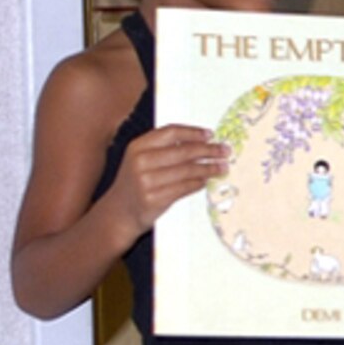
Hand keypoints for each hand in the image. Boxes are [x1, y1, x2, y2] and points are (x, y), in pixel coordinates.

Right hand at [104, 125, 229, 241]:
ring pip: (187, 170)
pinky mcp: (154, 198)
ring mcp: (146, 181)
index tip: (210, 135)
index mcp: (137, 147)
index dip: (193, 133)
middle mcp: (140, 161)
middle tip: (225, 151)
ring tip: (222, 167)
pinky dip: (198, 183)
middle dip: (208, 150)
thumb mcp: (140, 160)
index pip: (170, 132)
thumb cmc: (135, 184)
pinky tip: (206, 181)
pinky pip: (184, 188)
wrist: (118, 212)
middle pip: (183, 151)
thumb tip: (199, 141)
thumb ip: (163, 149)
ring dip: (209, 168)